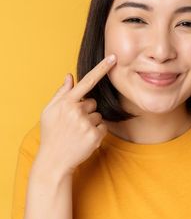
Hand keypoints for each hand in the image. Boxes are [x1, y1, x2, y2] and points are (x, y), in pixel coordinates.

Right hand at [36, 54, 116, 176]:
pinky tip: (84, 139)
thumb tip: (70, 76)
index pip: (86, 82)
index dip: (101, 69)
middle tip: (73, 124)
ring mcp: (86, 123)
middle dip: (86, 111)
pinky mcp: (95, 135)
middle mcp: (76, 111)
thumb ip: (61, 94)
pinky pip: (103, 127)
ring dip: (91, 123)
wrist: (54, 160)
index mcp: (65, 102)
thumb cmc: (51, 134)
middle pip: (92, 103)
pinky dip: (96, 133)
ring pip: (98, 115)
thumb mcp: (49, 112)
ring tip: (77, 133)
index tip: (113, 58)